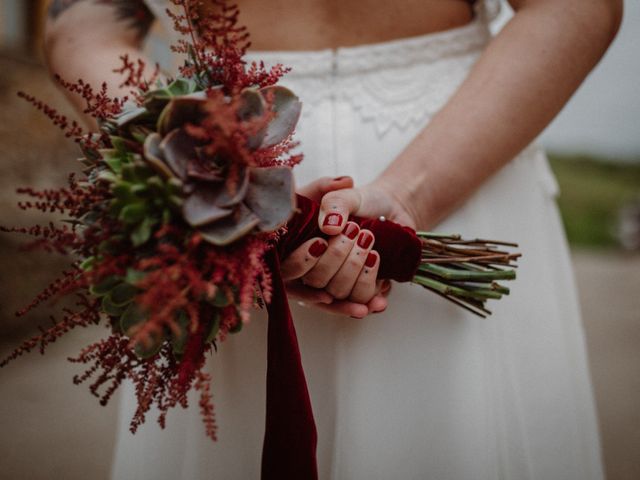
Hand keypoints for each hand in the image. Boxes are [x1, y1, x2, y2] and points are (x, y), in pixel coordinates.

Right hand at [281, 176, 414, 317]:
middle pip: (314, 281)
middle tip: (354, 231)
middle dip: (336, 256)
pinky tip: (377, 287)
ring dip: (354, 267)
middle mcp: (313, 271)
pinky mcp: (356, 292)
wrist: (391, 210)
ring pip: (337, 293)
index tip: (320, 244)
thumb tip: (330, 224)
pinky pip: (358, 301)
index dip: (300, 262)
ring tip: (368, 240)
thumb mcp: (343, 195)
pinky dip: (368, 292)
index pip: (287, 268)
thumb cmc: (359, 203)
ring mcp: (335, 284)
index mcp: (299, 248)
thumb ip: (332, 199)